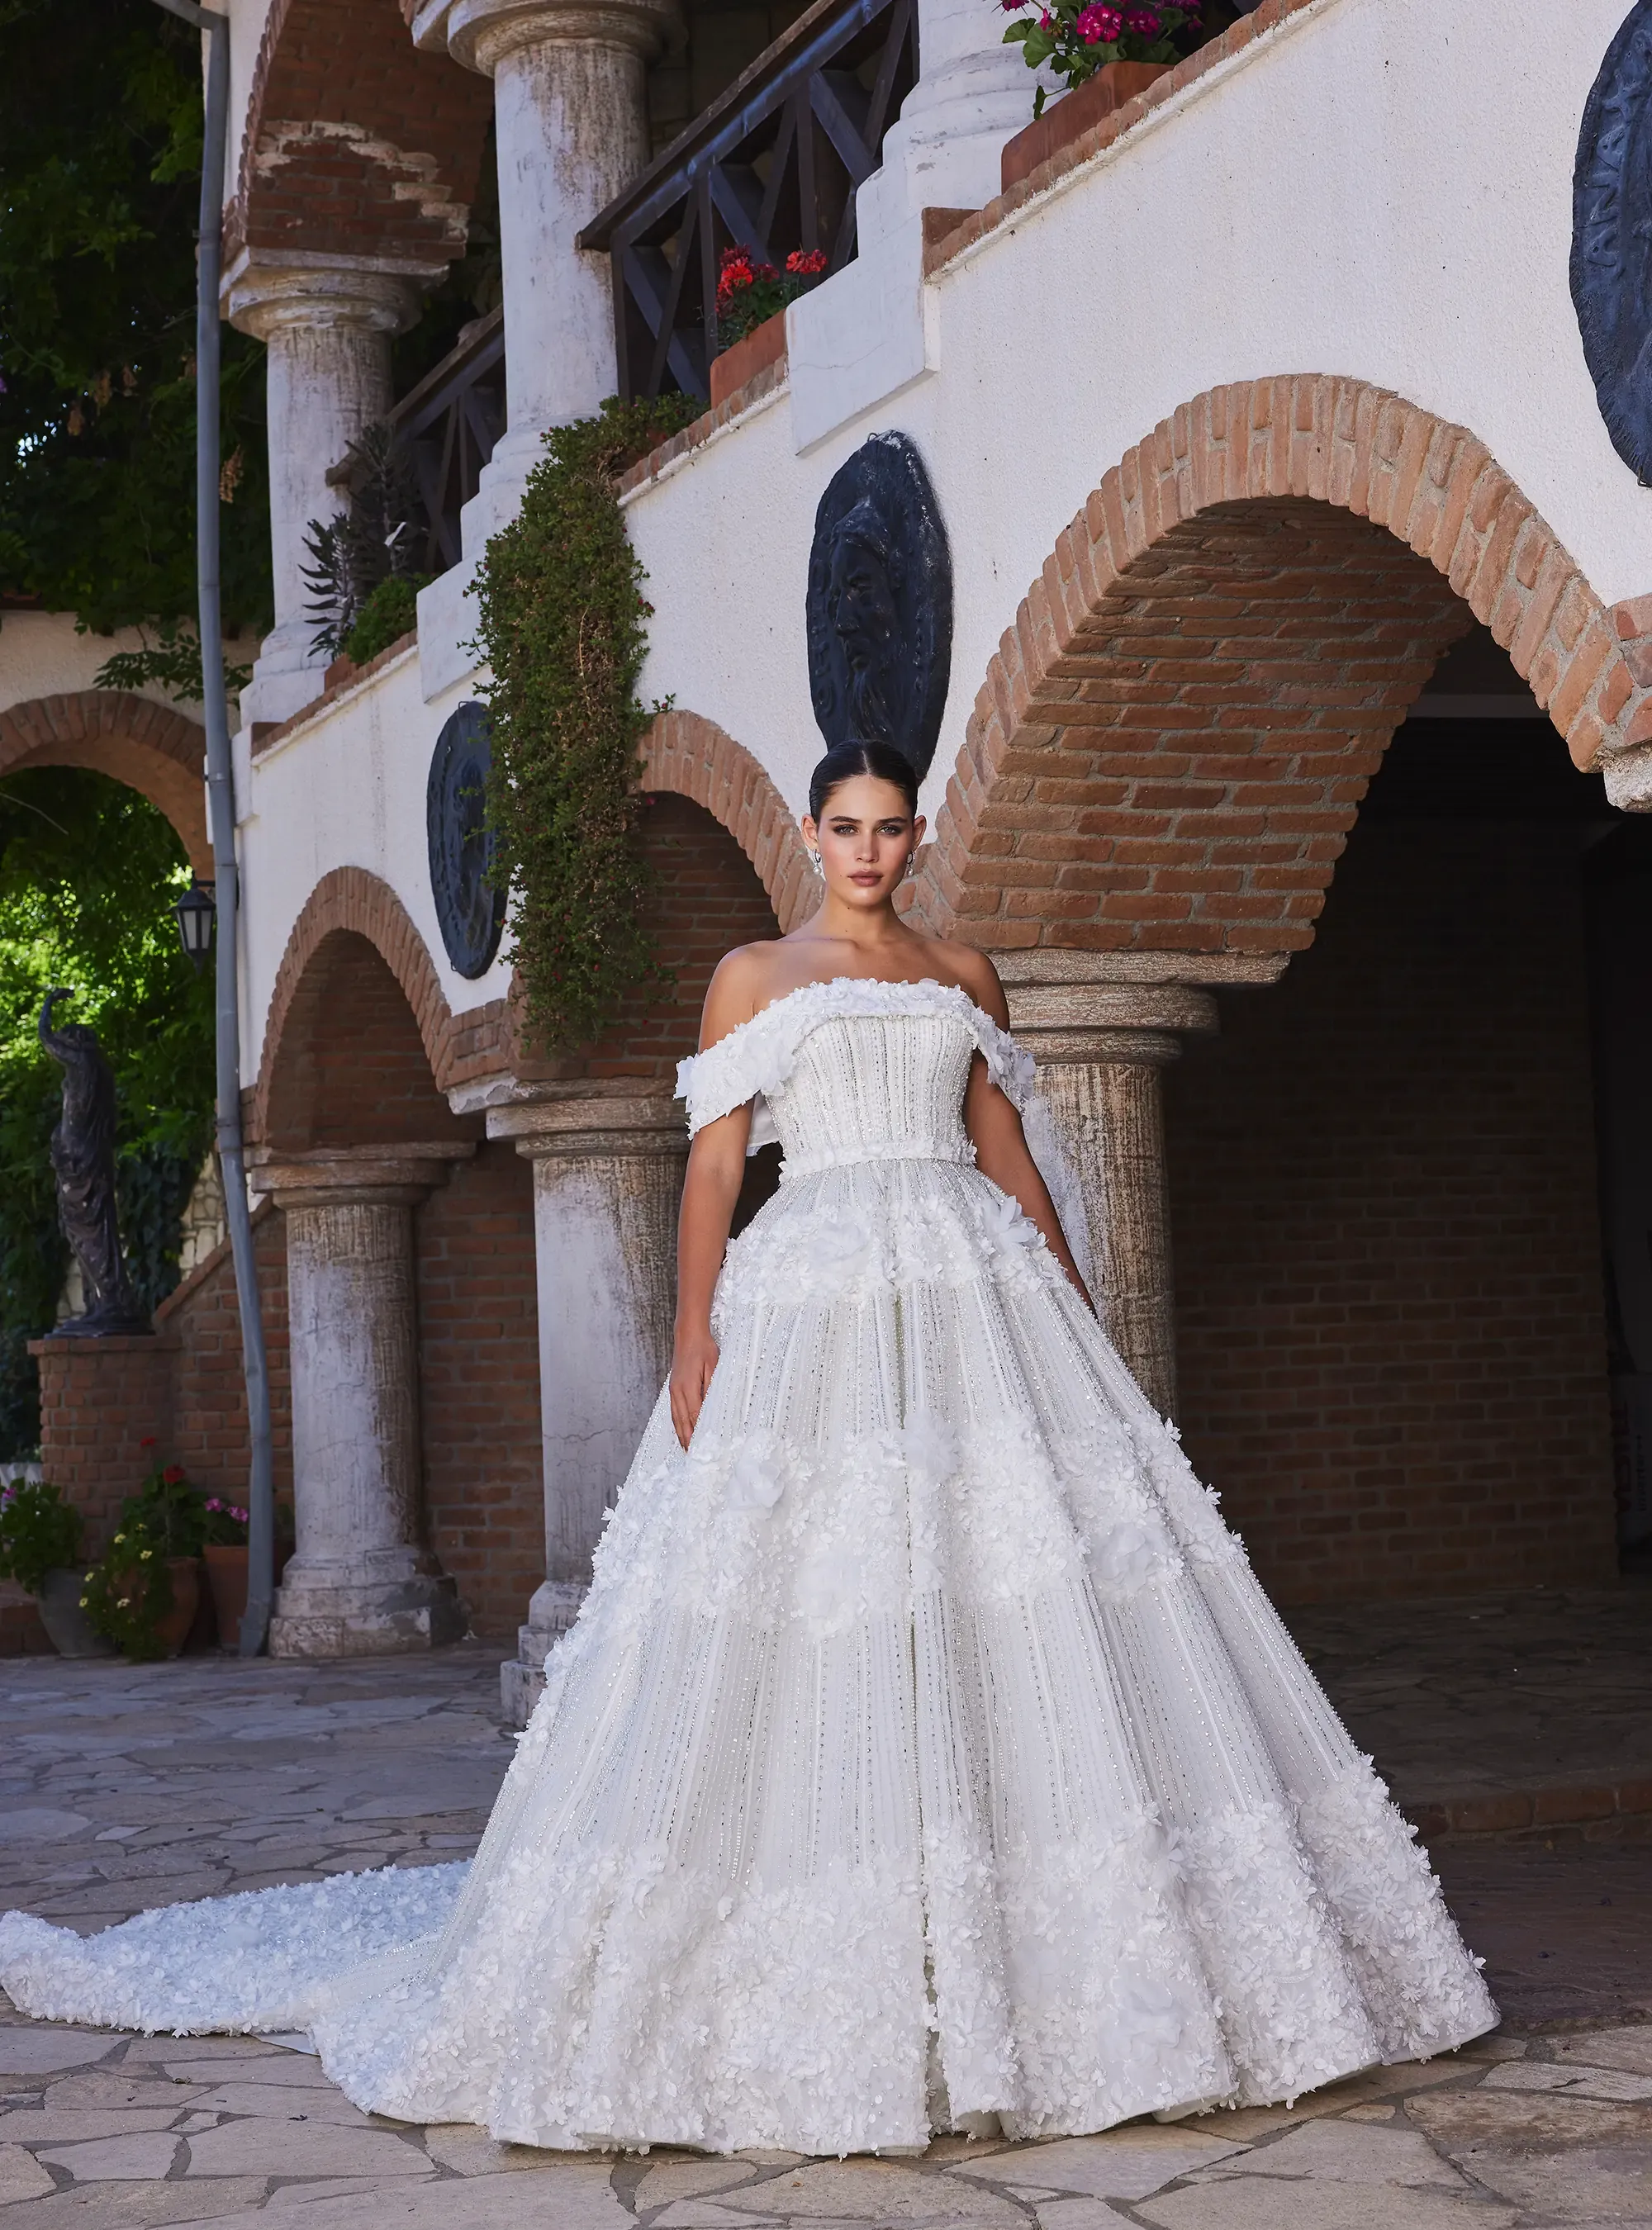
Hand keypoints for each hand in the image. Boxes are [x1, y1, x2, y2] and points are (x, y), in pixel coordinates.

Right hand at [670, 1325, 719, 1448]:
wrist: (688, 1335)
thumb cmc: (703, 1348)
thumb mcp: (713, 1366)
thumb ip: (712, 1387)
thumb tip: (712, 1407)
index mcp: (688, 1386)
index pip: (694, 1415)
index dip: (698, 1433)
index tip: (704, 1447)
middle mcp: (677, 1391)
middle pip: (682, 1421)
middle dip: (688, 1440)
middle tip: (694, 1456)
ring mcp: (673, 1390)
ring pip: (676, 1418)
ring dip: (681, 1434)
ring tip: (686, 1449)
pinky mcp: (673, 1389)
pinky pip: (674, 1411)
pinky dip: (677, 1424)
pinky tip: (681, 1431)